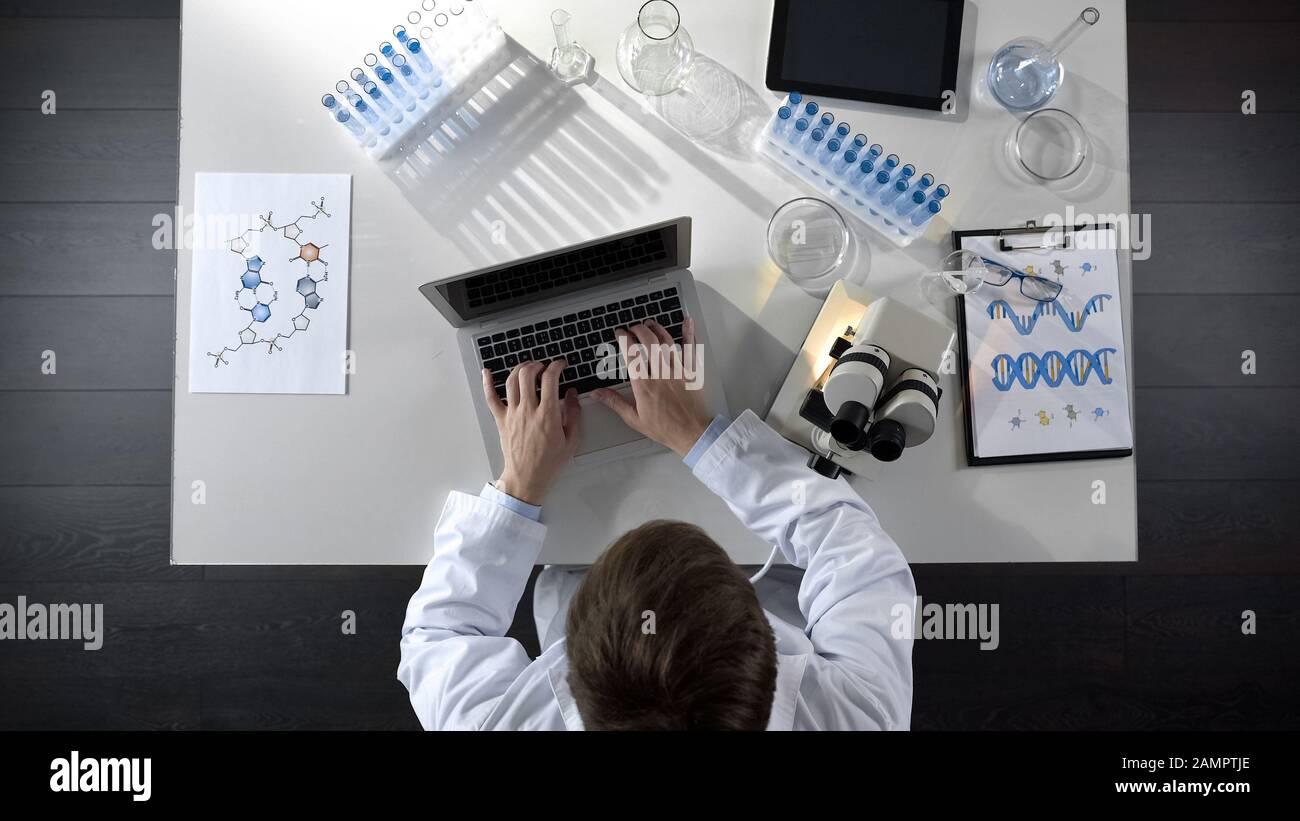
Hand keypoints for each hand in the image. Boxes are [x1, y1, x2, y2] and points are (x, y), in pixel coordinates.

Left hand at [482, 359, 582, 504]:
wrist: (527, 478)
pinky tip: (487, 373)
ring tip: (527, 368)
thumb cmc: (548, 463)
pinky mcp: (501, 420)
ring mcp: (512, 414)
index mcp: (547, 414)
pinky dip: (487, 383)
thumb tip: (572, 395)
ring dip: (520, 368)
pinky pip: (491, 398)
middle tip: (543, 366)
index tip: (561, 365)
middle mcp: (528, 410)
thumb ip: (574, 414)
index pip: (550, 378)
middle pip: (528, 374)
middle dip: (537, 364)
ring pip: (511, 381)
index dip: (556, 366)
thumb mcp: (572, 440)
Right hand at [594, 318, 712, 457]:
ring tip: (649, 324)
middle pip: (649, 342)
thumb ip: (615, 402)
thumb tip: (597, 393)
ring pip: (667, 342)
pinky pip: (691, 349)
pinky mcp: (692, 372)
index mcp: (644, 386)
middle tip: (633, 327)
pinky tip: (687, 321)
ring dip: (657, 328)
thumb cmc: (665, 428)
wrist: (692, 434)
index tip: (619, 333)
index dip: (623, 339)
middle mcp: (661, 375)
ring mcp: (678, 371)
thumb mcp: (634, 418)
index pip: (631, 355)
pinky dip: (689, 333)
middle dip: (639, 329)